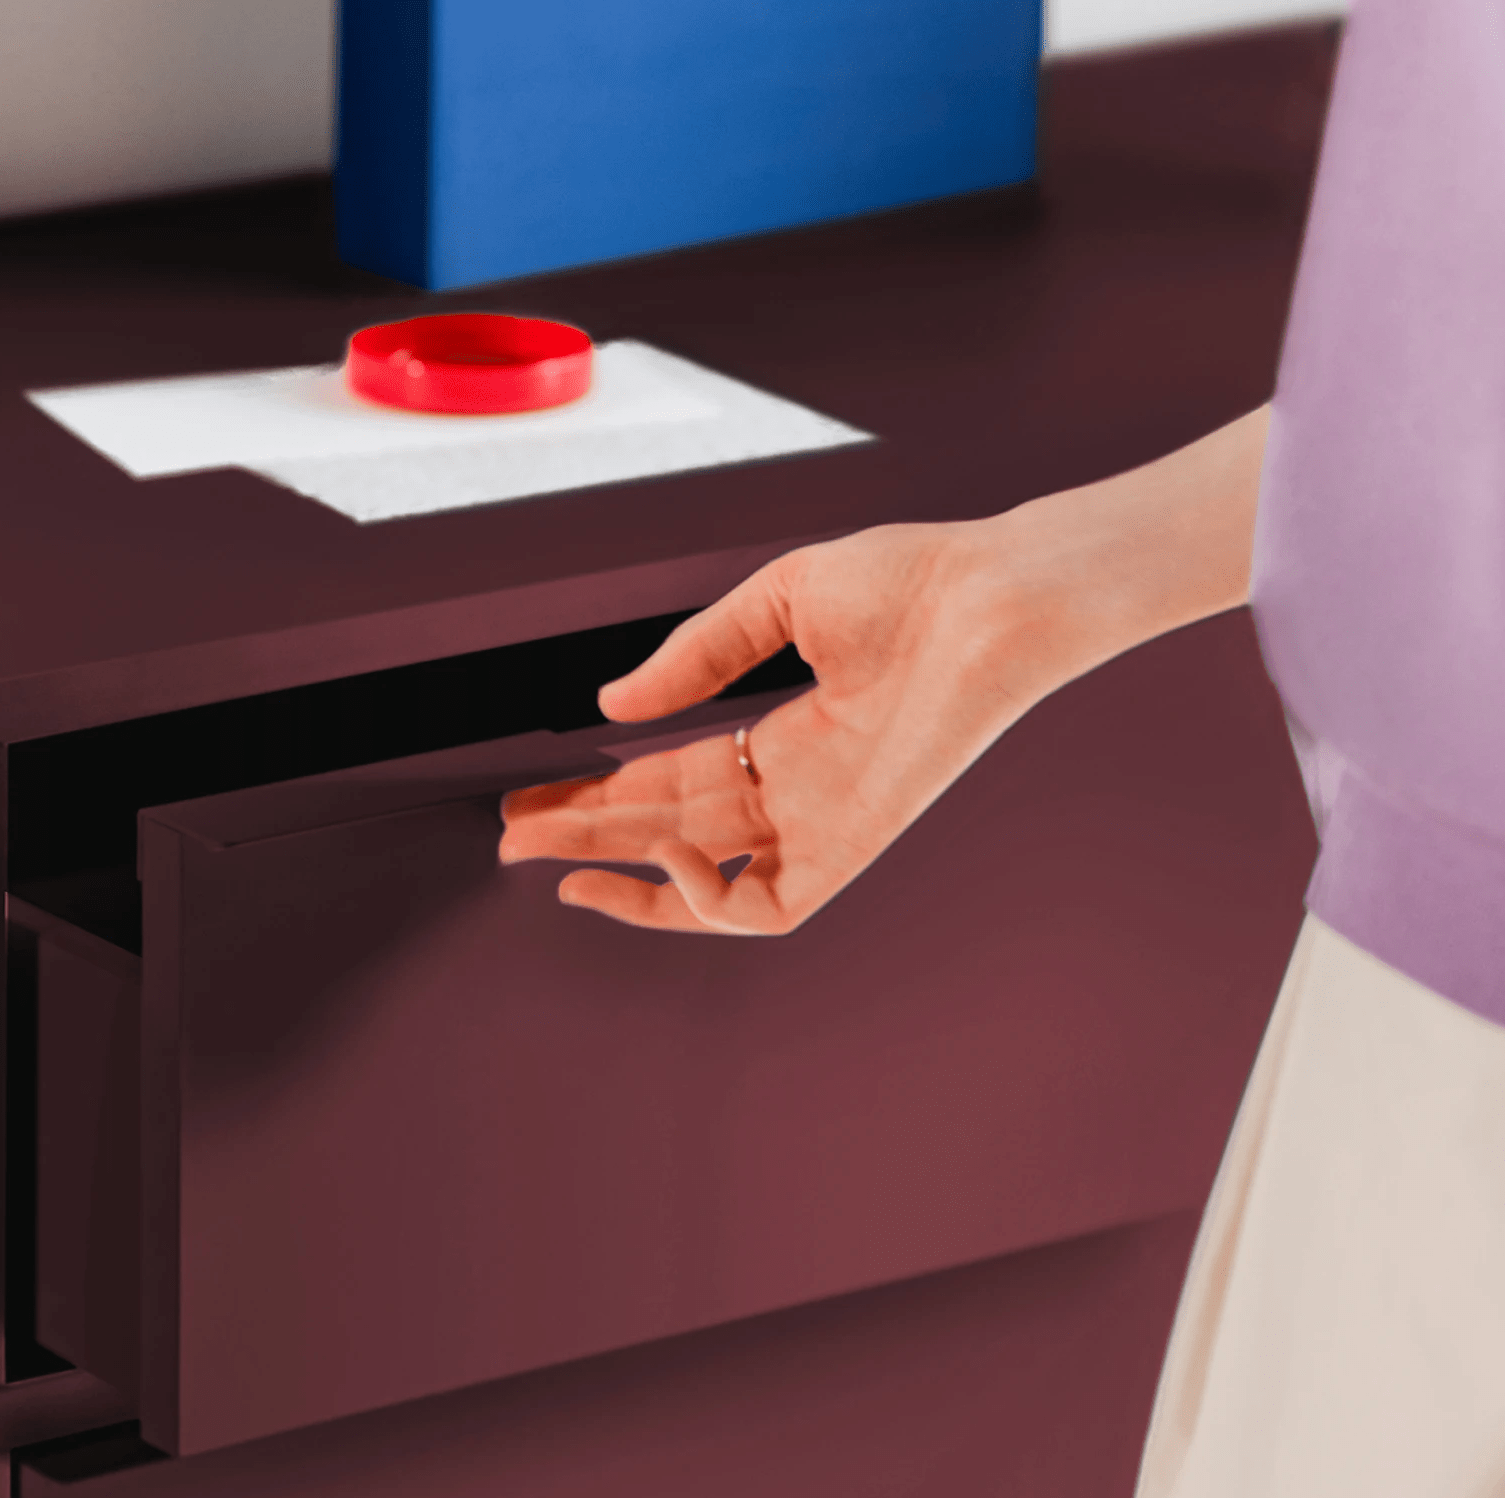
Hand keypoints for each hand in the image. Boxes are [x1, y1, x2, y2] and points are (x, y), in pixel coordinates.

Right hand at [498, 519, 1035, 934]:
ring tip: (557, 865)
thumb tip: (612, 708)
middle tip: (514, 839)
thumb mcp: (776, 604)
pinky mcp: (854, 844)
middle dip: (589, 836)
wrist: (990, 596)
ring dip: (628, 877)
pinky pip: (769, 907)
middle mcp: (800, 787)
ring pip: (706, 877)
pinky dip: (710, 901)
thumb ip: (696, 659)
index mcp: (786, 735)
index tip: (535, 798)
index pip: (672, 780)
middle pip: (672, 829)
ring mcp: (825, 821)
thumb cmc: (913, 582)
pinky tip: (666, 857)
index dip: (600, 792)